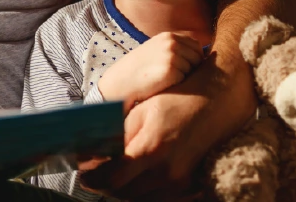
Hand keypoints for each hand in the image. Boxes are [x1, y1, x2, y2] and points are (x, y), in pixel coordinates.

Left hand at [80, 54, 255, 201]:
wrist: (212, 107)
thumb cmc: (173, 103)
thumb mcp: (140, 113)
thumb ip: (116, 137)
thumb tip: (92, 156)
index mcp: (151, 148)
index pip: (114, 177)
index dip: (95, 180)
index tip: (84, 177)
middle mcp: (166, 171)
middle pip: (125, 192)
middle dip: (105, 186)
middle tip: (93, 177)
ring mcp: (179, 182)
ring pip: (140, 199)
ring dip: (121, 192)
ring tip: (110, 178)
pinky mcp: (187, 186)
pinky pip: (157, 200)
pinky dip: (140, 194)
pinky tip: (132, 182)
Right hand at [97, 31, 205, 112]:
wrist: (120, 81)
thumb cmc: (139, 69)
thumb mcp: (156, 50)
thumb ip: (176, 48)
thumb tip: (204, 55)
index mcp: (168, 36)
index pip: (196, 45)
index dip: (194, 58)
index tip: (183, 68)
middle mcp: (171, 42)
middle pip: (198, 58)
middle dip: (192, 68)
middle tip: (174, 76)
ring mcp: (171, 55)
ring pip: (194, 70)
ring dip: (185, 78)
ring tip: (166, 80)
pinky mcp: (171, 70)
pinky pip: (186, 80)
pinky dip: (178, 85)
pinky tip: (164, 84)